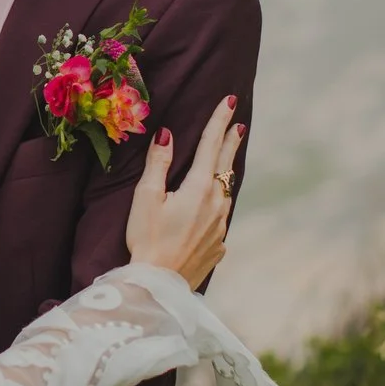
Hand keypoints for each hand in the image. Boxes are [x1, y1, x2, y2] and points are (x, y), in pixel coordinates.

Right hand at [125, 98, 243, 287]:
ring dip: (224, 174)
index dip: (219, 121)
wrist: (159, 284)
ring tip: (223, 163)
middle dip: (231, 142)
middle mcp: (217, 204)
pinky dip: (216, 207)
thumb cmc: (146, 239)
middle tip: (238, 124)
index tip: (230, 101)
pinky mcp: (218, 245)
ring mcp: (221, 226)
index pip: (211, 145)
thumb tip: (167, 134)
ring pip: (225, 192)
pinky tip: (208, 211)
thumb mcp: (146, 197)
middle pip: (226, 165)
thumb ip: (158, 163)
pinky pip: (219, 218)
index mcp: (199, 188)